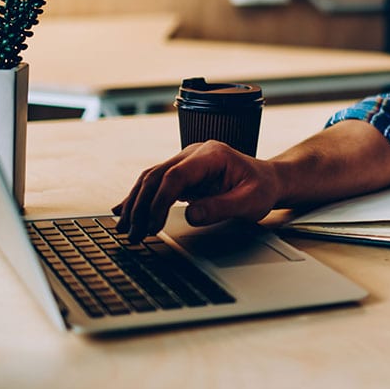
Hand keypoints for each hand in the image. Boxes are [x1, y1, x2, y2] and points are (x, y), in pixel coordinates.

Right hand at [112, 140, 281, 243]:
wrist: (267, 180)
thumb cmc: (262, 188)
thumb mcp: (251, 201)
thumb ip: (222, 207)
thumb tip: (191, 214)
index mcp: (212, 154)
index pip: (176, 175)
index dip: (160, 201)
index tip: (153, 225)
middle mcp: (194, 153)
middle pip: (157, 175)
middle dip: (142, 206)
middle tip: (134, 234)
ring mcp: (186, 161)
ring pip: (150, 179)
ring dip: (135, 204)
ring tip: (125, 229)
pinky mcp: (181, 173)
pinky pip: (155, 184)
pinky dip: (138, 198)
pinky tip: (122, 211)